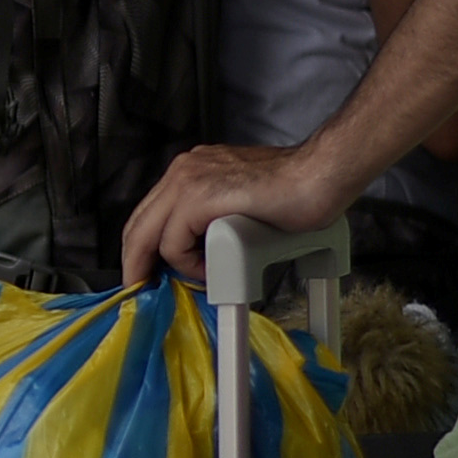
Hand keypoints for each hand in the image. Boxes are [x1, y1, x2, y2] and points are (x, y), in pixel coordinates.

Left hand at [121, 141, 357, 291]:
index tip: (147, 274)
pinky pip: (173, 244)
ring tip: (199, 277)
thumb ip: (213, 220)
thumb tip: (200, 251)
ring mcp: (188, 180)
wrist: (320, 176)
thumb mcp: (238, 205)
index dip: (143, 248)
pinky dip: (189, 264)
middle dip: (137, 262)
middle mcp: (184, 169)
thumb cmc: (294, 192)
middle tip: (144, 288)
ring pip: (147, 235)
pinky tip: (215, 266)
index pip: (149, 213)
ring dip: (168, 266)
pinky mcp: (198, 198)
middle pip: (138, 224)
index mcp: (192, 169)